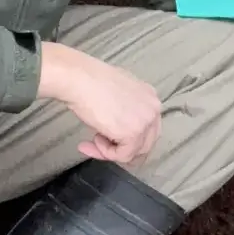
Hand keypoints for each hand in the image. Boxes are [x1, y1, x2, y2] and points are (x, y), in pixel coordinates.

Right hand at [38, 42, 161, 165]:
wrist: (80, 79)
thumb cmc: (90, 82)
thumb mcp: (117, 94)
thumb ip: (125, 112)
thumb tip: (119, 129)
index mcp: (150, 97)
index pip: (146, 129)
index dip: (125, 137)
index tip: (107, 138)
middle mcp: (153, 109)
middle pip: (144, 143)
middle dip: (121, 148)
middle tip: (100, 145)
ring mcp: (146, 122)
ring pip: (134, 152)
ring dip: (111, 151)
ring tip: (93, 140)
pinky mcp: (133, 134)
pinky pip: (123, 156)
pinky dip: (106, 153)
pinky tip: (94, 140)